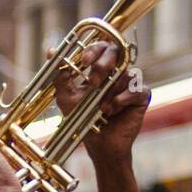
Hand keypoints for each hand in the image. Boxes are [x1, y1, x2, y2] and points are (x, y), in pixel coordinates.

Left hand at [50, 41, 149, 164]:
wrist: (100, 144)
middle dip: (102, 65)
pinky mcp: (141, 97)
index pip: (101, 47)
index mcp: (100, 68)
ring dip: (109, 92)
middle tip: (92, 82)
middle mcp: (117, 72)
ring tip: (102, 109)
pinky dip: (121, 100)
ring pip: (124, 74)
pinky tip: (112, 111)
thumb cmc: (83, 120)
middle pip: (116, 52)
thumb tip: (50, 51)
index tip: (83, 62)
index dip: (93, 50)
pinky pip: (135, 90)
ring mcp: (130, 83)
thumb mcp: (66, 97)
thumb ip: (59, 75)